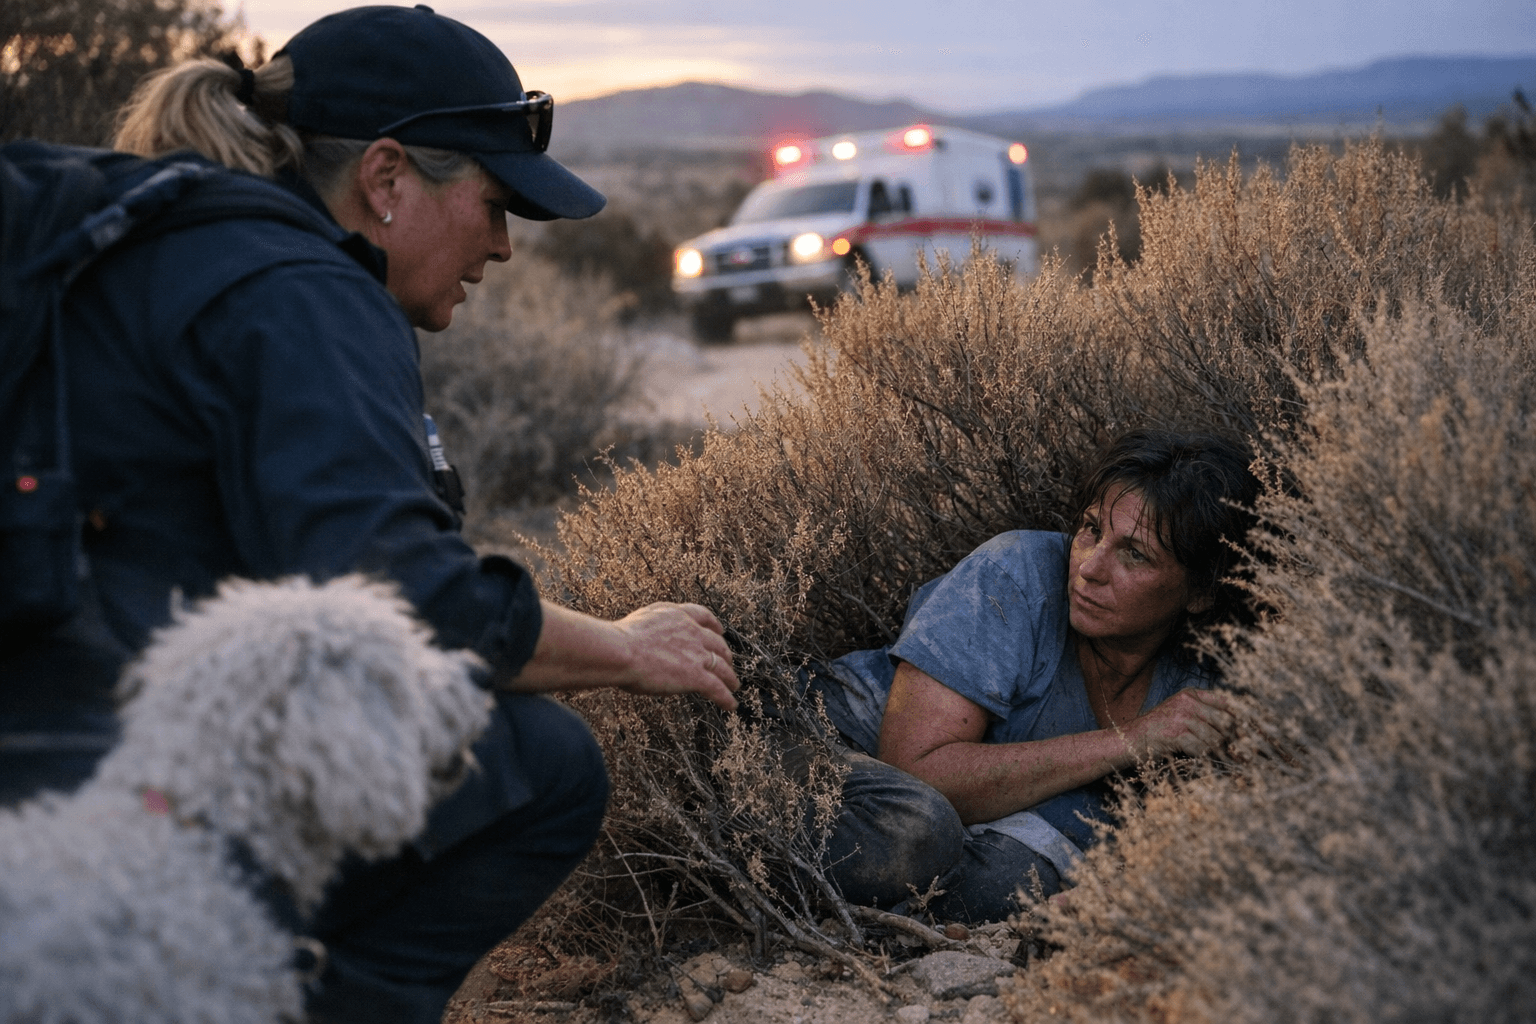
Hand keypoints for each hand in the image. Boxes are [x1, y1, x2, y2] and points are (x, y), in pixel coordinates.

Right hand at [614, 602, 739, 710]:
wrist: (621, 651)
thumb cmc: (620, 639)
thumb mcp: (641, 620)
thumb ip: (655, 626)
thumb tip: (653, 639)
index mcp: (676, 615)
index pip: (702, 616)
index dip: (714, 625)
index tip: (719, 631)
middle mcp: (691, 631)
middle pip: (717, 643)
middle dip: (724, 654)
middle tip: (727, 662)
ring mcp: (696, 654)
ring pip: (722, 667)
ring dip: (730, 678)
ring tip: (734, 685)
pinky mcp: (696, 676)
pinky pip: (717, 689)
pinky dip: (726, 698)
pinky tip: (730, 705)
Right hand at [1124, 687, 1237, 758]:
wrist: (1131, 739)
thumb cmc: (1159, 730)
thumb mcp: (1180, 713)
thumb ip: (1204, 714)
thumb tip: (1237, 729)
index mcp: (1191, 694)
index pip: (1226, 702)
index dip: (1243, 719)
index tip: (1254, 733)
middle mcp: (1187, 702)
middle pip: (1226, 720)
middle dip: (1234, 740)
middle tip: (1240, 753)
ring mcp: (1181, 717)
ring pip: (1216, 737)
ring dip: (1220, 753)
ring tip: (1223, 760)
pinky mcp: (1176, 734)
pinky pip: (1202, 748)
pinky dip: (1206, 758)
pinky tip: (1203, 760)